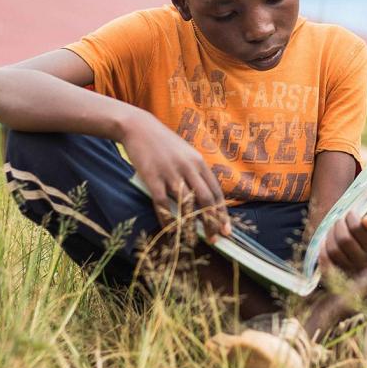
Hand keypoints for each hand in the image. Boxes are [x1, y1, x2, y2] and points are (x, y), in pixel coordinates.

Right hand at [120, 109, 229, 241]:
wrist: (139, 127)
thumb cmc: (164, 143)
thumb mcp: (186, 154)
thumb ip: (196, 173)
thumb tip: (205, 199)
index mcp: (199, 162)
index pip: (216, 192)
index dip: (222, 213)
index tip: (226, 230)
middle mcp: (188, 168)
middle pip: (206, 201)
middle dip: (212, 222)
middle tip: (214, 239)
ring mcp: (170, 173)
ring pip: (187, 204)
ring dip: (192, 225)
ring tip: (193, 240)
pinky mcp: (152, 178)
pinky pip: (162, 203)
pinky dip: (168, 219)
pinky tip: (171, 229)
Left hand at [319, 209, 366, 274]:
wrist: (366, 253)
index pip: (357, 228)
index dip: (351, 217)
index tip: (351, 214)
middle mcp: (365, 261)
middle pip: (344, 239)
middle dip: (339, 225)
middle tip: (340, 221)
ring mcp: (351, 270)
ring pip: (334, 250)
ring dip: (330, 235)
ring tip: (334, 230)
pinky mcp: (338, 275)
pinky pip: (326, 261)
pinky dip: (324, 249)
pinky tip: (327, 242)